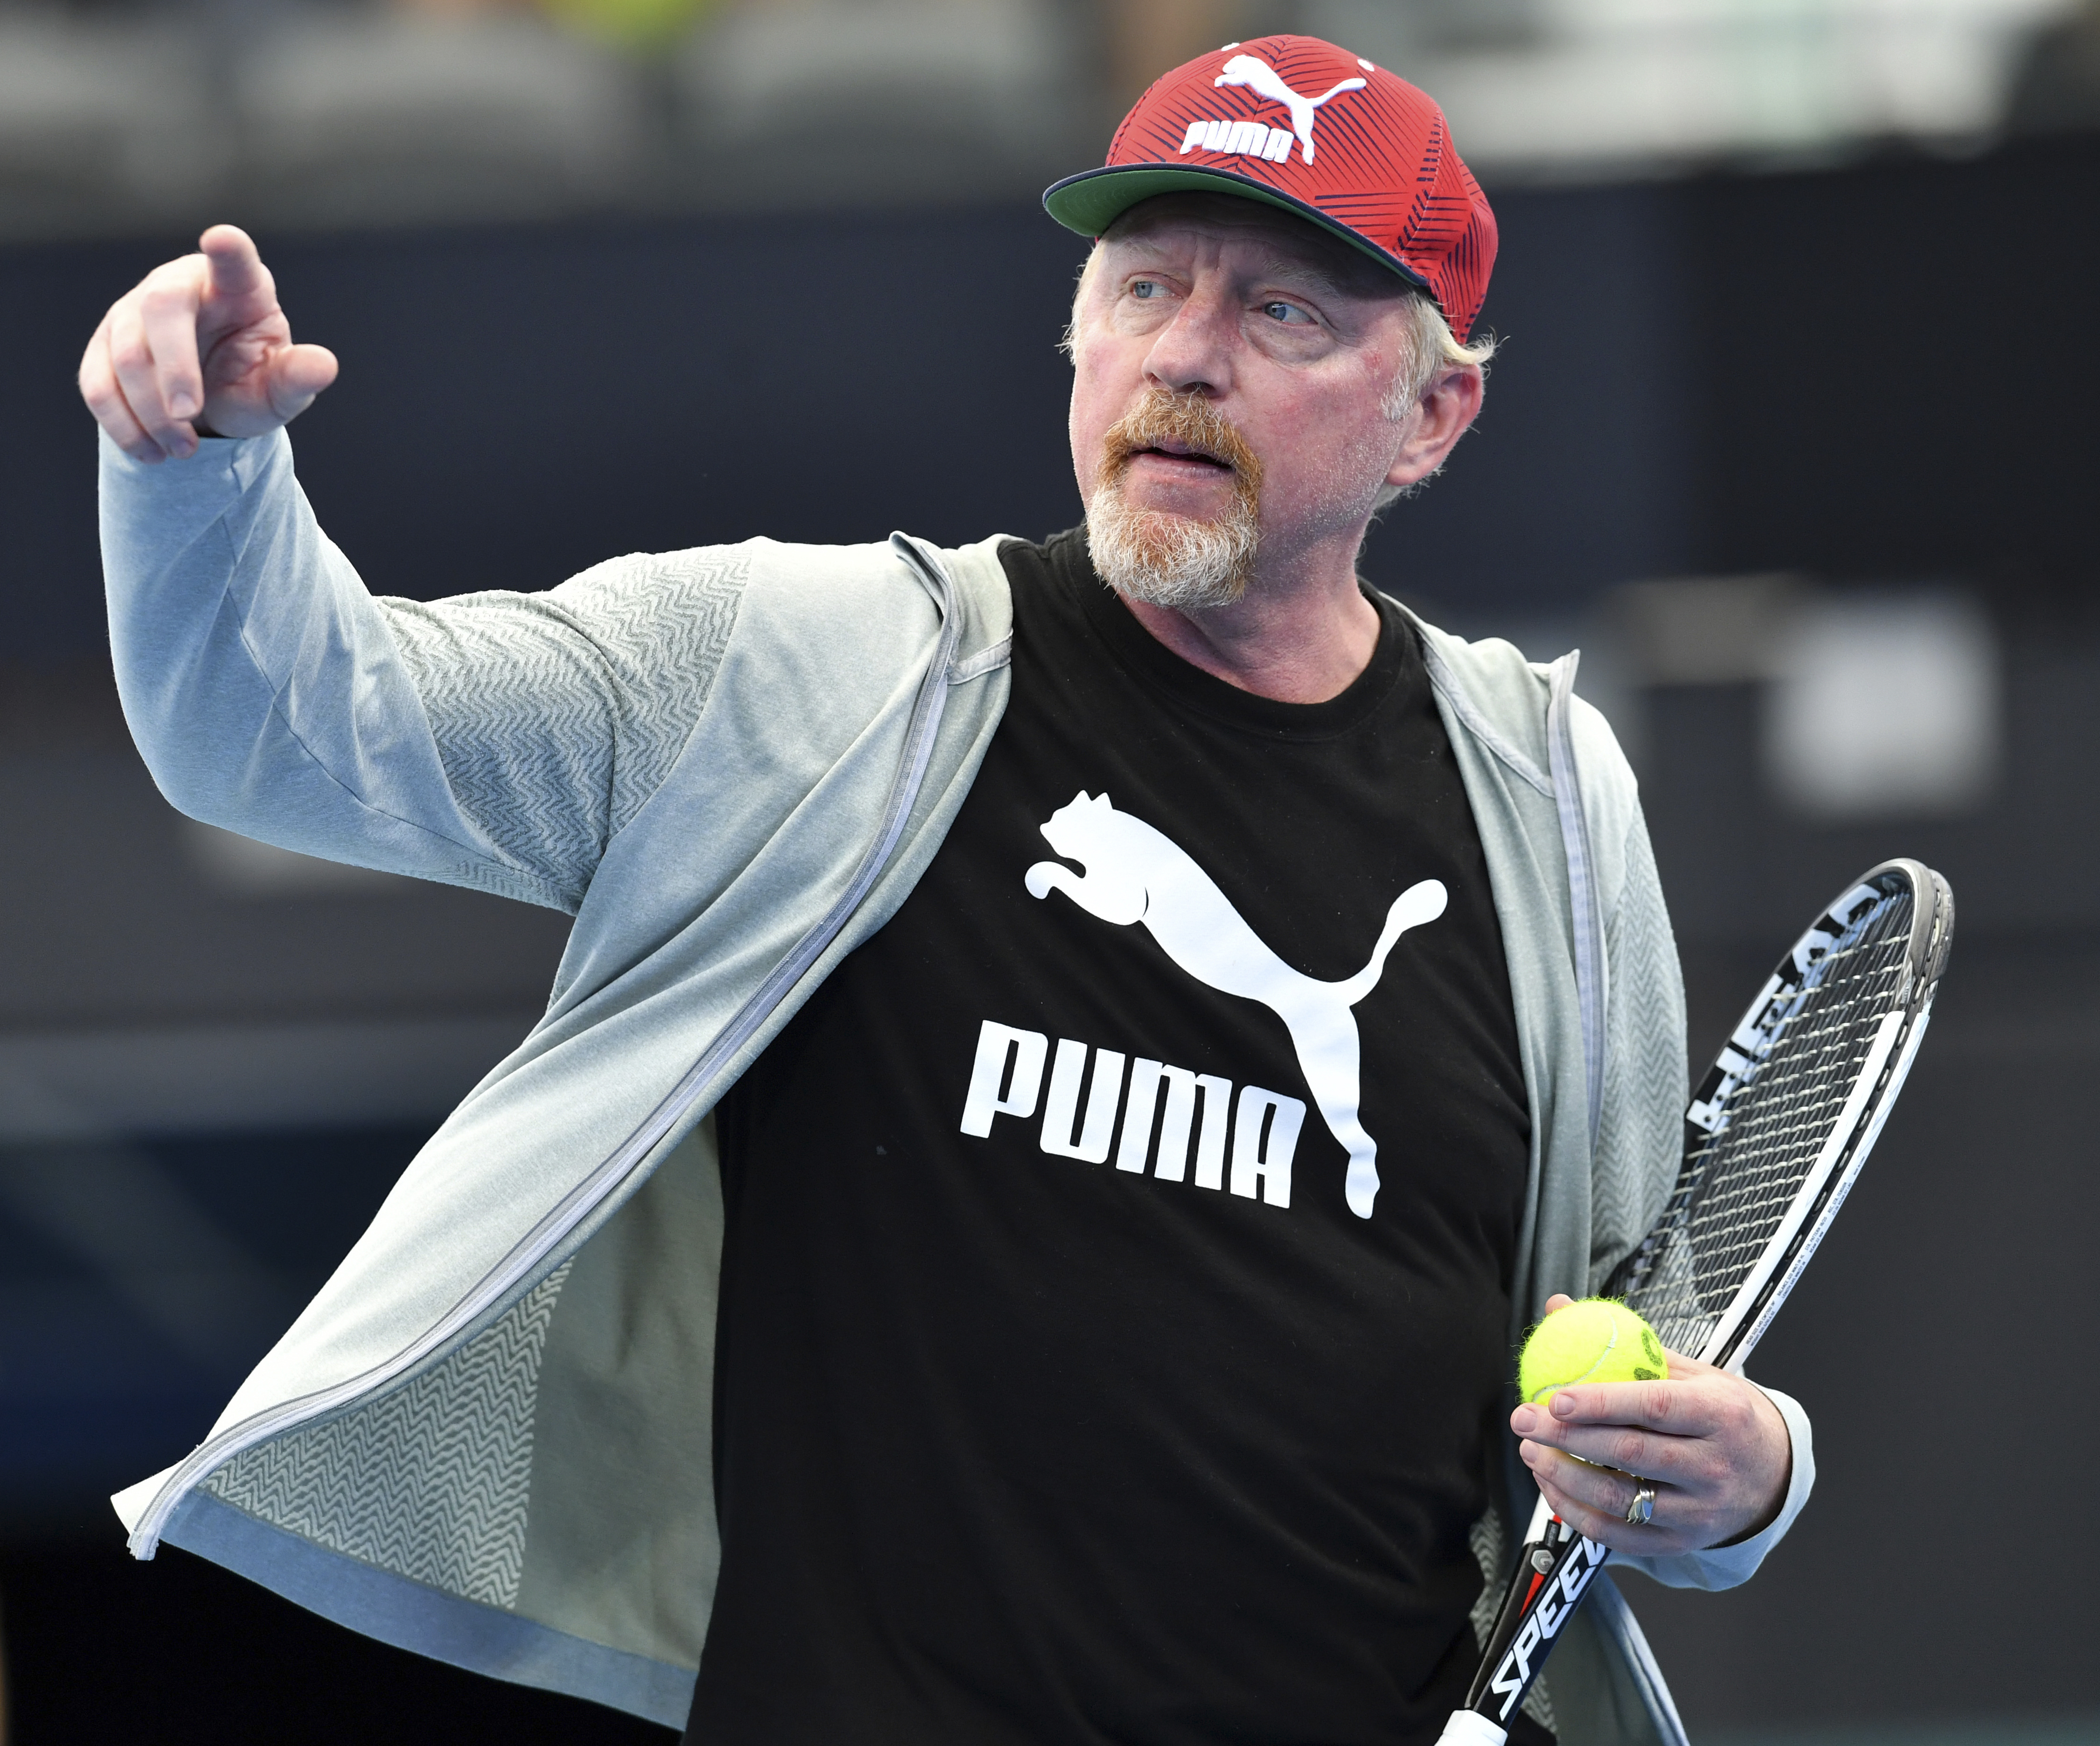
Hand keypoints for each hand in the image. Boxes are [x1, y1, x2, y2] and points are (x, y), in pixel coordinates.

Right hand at [79, 224, 338, 463]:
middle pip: (161, 308)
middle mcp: (179, 284)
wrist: (208, 405)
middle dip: (173, 368)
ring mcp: (133, 311)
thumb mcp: (279, 387)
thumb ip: (297, 377)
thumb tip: (324, 366)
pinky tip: (150, 451)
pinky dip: (122, 423)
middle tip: (188, 417)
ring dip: (151, 410)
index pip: (234, 260)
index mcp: (236, 286)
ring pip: (126, 353)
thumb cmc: (250, 380)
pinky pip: (98, 382)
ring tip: (182, 450)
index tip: (223, 240)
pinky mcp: (103, 346)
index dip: (228, 250)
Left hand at [1509, 1293, 1792, 1555]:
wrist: (1774, 1472)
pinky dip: (1579, 1513)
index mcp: (1721, 1414)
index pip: (1654, 1407)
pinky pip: (1620, 1535)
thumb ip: (1626, 1344)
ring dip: (1564, 1476)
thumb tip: (1558, 1306)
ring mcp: (1700, 1511)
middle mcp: (1714, 1466)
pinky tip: (1553, 1487)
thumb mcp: (1690, 1371)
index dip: (1601, 1403)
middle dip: (1566, 1436)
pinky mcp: (1683, 1542)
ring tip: (1531, 1450)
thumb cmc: (1720, 1411)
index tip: (1555, 1396)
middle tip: (1523, 1418)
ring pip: (1620, 1499)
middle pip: (1630, 1453)